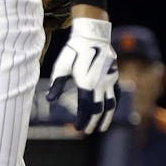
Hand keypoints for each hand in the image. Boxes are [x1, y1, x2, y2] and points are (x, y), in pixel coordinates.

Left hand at [47, 16, 119, 132]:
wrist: (92, 35)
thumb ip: (56, 84)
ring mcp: (110, 80)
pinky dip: (114, 104)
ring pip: (111, 104)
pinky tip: (110, 110)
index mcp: (87, 83)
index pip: (86, 108)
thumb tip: (49, 99)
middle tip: (86, 130)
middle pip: (99, 109)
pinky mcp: (114, 75)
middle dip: (93, 122)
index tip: (77, 127)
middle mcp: (100, 84)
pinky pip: (116, 94)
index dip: (82, 119)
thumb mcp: (61, 67)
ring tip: (102, 128)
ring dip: (107, 117)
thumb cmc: (73, 51)